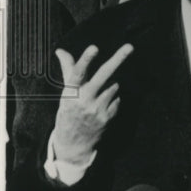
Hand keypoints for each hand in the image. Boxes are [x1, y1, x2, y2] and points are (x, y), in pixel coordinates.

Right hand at [50, 43, 133, 165]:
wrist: (74, 143)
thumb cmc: (69, 112)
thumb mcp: (66, 93)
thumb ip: (68, 70)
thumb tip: (60, 50)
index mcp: (72, 92)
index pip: (78, 73)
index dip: (86, 60)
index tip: (94, 47)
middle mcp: (85, 99)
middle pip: (104, 75)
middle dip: (118, 59)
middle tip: (130, 46)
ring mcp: (98, 109)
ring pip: (114, 85)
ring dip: (110, 85)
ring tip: (98, 96)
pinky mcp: (108, 116)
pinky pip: (117, 99)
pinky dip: (113, 99)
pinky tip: (103, 106)